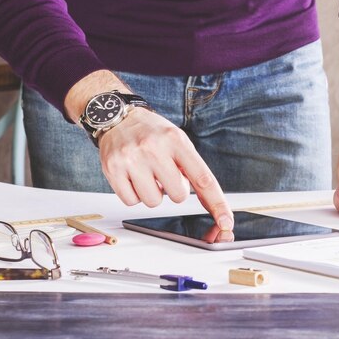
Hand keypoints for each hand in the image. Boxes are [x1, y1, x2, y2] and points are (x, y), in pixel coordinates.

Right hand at [98, 108, 234, 230]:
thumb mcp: (177, 140)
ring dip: (153, 193)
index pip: (203, 178)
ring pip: (153, 202)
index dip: (217, 203)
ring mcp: (132, 160)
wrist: (116, 117)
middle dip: (174, 190)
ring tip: (146, 173)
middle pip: (178, 196)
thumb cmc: (151, 132)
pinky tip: (132, 176)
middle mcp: (154, 148)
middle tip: (164, 174)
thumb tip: (209, 200)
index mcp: (176, 140)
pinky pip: (132, 202)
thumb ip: (191, 166)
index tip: (226, 220)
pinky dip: (134, 194)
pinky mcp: (112, 170)